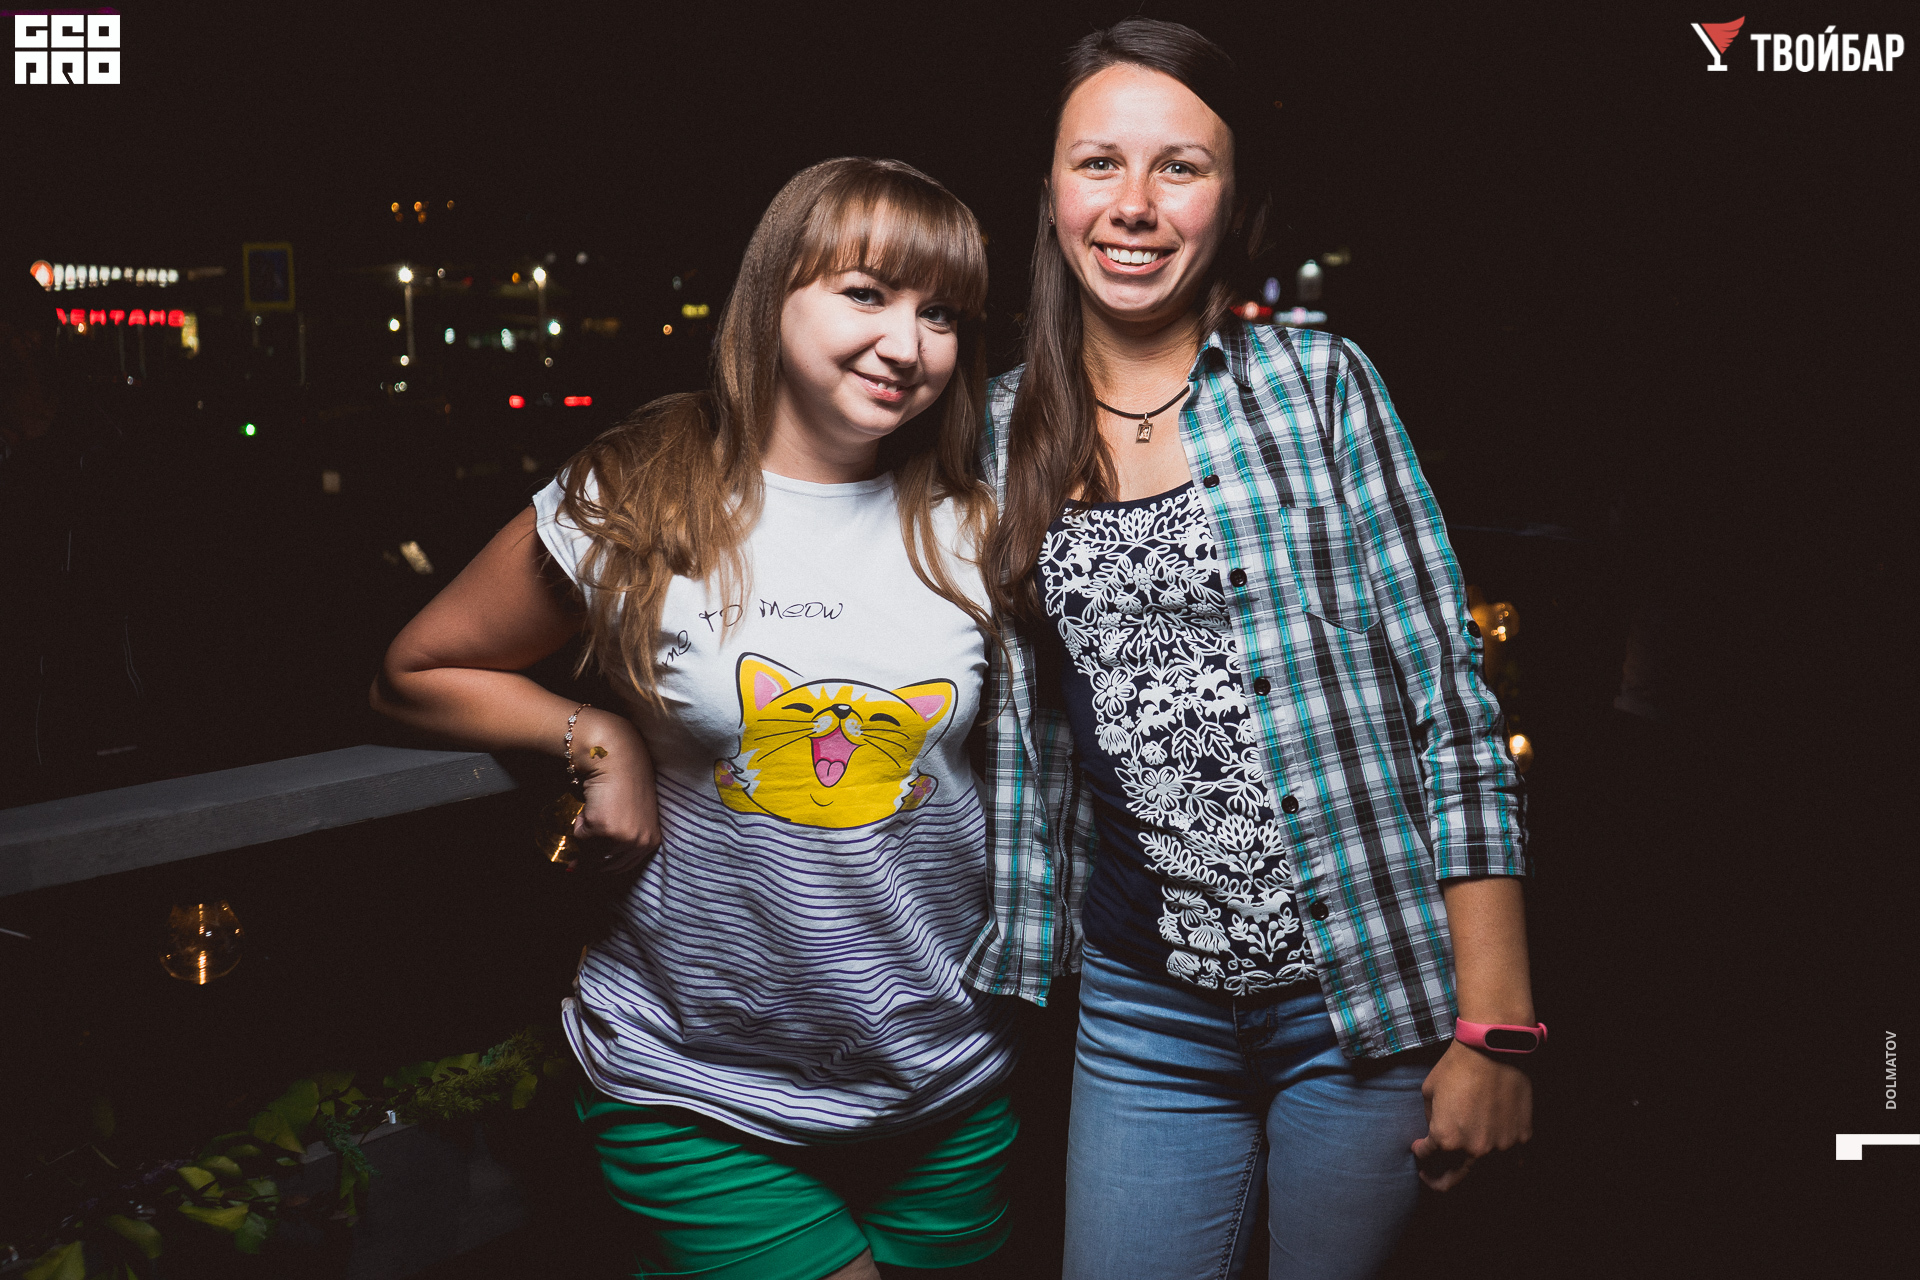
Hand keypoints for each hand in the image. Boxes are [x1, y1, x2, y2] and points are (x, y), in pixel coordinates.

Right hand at [567, 709, 660, 873]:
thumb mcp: (627, 819)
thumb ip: (611, 842)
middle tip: (580, 846)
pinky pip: (580, 837)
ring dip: (585, 834)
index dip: (601, 865)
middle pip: (604, 864)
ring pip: (590, 852)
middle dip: (589, 855)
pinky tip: (590, 805)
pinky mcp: (605, 829)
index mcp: (650, 841)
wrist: (616, 760)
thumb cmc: (621, 784)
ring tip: (594, 811)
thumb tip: (575, 870)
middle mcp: (640, 843)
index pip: (621, 868)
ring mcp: (623, 838)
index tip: (584, 866)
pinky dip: (579, 823)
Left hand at [1410, 1040, 1532, 1190]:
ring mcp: (1501, 1148)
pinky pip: (1512, 1164)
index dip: (1419, 1152)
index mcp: (1446, 1139)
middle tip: (1430, 1175)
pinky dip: (1500, 1166)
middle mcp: (1474, 1150)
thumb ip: (1430, 1119)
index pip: (1427, 1157)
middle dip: (1436, 1180)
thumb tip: (1433, 1132)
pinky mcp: (1521, 1139)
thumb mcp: (1429, 1092)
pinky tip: (1492, 1158)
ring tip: (1461, 1167)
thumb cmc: (1457, 1066)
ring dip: (1468, 1173)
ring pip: (1482, 1177)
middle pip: (1452, 1181)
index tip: (1419, 1147)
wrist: (1494, 1049)